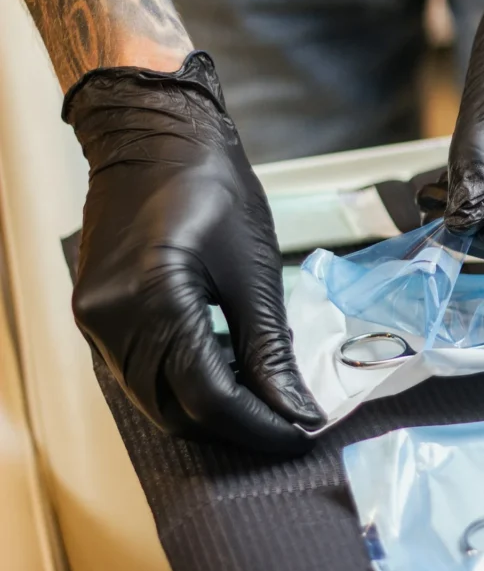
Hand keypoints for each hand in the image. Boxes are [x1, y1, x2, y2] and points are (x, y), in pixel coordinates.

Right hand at [66, 52, 323, 453]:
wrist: (154, 135)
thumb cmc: (209, 185)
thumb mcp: (253, 269)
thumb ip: (270, 348)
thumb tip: (296, 409)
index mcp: (154, 301)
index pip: (209, 397)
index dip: (259, 426)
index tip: (300, 435)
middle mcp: (111, 320)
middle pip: (176, 409)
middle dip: (236, 425)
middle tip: (287, 419)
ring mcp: (96, 320)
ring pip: (154, 399)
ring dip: (208, 409)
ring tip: (262, 397)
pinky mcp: (97, 314)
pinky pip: (138, 373)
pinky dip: (182, 383)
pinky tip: (223, 370)